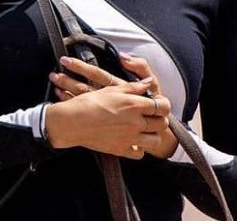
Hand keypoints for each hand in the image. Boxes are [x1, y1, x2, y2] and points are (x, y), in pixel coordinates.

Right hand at [44, 55, 174, 158]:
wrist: (72, 122)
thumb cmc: (89, 103)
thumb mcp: (110, 89)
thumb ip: (133, 86)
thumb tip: (148, 82)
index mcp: (134, 105)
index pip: (161, 106)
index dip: (163, 104)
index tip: (160, 102)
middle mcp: (135, 123)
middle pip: (162, 124)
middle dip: (160, 119)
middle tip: (153, 115)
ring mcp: (130, 138)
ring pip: (155, 140)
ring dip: (152, 134)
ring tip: (144, 128)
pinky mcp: (122, 150)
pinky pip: (140, 153)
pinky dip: (139, 147)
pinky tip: (132, 140)